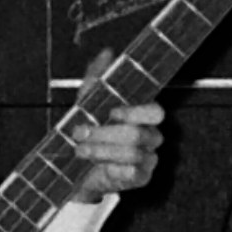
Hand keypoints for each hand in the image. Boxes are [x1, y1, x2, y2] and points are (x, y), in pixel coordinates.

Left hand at [63, 52, 164, 200]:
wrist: (76, 166)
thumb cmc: (88, 131)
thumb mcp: (87, 102)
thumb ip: (97, 77)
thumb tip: (107, 53)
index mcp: (143, 115)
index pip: (155, 112)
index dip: (135, 113)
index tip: (111, 112)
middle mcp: (151, 136)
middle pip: (138, 134)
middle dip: (104, 134)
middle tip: (80, 133)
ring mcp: (148, 159)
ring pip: (133, 154)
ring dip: (101, 151)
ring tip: (81, 150)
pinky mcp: (141, 178)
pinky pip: (133, 174)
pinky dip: (112, 170)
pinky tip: (100, 167)